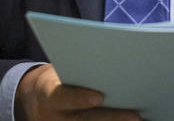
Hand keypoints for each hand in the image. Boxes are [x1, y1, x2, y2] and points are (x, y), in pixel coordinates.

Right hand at [14, 63, 141, 120]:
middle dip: (111, 117)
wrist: (35, 98)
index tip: (99, 97)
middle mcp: (53, 116)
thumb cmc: (56, 78)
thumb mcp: (58, 71)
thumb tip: (111, 60)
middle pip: (84, 120)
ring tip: (138, 119)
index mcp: (48, 93)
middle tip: (135, 115)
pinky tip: (127, 120)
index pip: (62, 97)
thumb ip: (78, 69)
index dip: (79, 98)